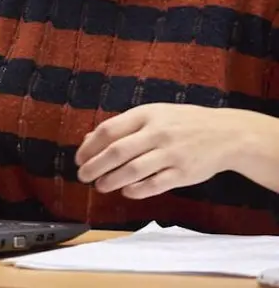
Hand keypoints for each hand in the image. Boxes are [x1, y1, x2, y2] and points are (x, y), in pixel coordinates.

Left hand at [75, 103, 245, 199]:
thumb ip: (123, 126)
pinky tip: (126, 191)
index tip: (79, 158)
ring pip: (133, 170)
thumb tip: (88, 140)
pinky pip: (155, 184)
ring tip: (100, 186)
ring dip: (111, 181)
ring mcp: (172, 154)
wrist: (227, 134)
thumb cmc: (183, 123)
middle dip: (95, 166)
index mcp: (146, 115)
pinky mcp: (184, 173)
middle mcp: (158, 133)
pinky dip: (137, 190)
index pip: (108, 130)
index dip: (89, 147)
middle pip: (117, 152)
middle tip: (83, 176)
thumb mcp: (153, 114)